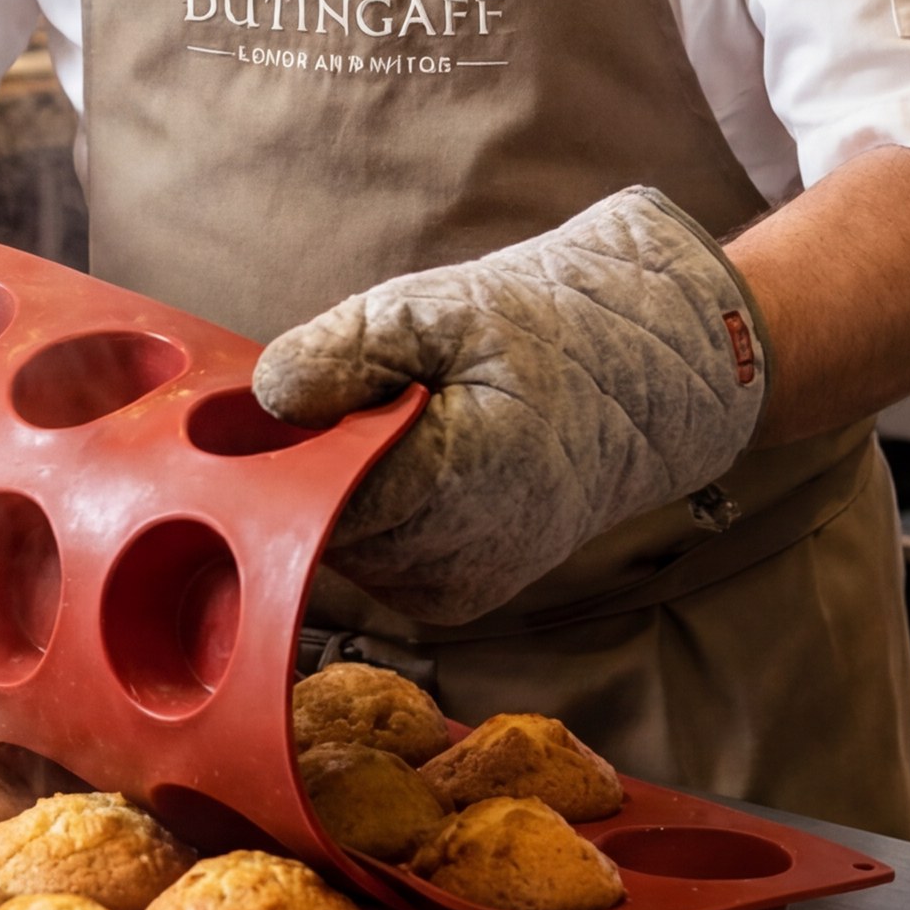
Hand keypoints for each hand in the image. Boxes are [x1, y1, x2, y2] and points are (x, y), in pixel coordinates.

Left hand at [251, 188, 770, 626]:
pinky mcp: (452, 601)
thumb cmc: (536, 335)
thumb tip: (270, 397)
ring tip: (394, 429)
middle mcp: (460, 558)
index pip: (316, 497)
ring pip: (340, 552)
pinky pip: (372, 564)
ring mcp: (456, 590)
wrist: (639, 384)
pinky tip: (408, 467)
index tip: (288, 402)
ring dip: (339, 493)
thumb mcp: (436, 309)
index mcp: (462, 481)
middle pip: (320, 528)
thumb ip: (346, 351)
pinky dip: (369, 518)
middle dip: (308, 469)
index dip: (281, 451)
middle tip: (347, 400)